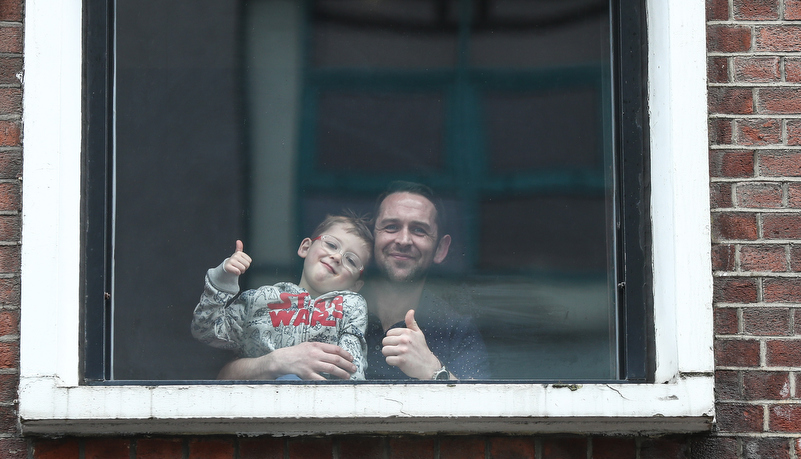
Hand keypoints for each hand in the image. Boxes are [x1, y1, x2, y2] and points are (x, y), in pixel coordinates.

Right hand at [217, 342, 356, 380]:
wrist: (279, 360)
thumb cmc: (294, 353)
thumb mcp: (307, 346)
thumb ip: (319, 348)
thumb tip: (333, 353)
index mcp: (316, 345)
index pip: (335, 349)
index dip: (346, 354)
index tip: (351, 358)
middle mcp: (315, 354)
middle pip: (336, 359)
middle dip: (347, 364)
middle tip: (354, 369)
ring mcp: (311, 364)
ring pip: (332, 369)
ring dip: (342, 373)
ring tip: (348, 376)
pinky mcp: (307, 374)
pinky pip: (321, 379)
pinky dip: (329, 382)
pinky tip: (335, 384)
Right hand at [224, 240, 251, 274]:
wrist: (226, 267)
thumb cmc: (234, 261)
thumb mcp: (238, 255)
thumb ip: (239, 248)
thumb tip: (238, 241)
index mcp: (239, 253)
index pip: (249, 261)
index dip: (246, 264)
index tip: (242, 263)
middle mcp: (235, 256)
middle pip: (247, 265)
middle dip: (244, 268)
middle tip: (239, 267)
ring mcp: (231, 261)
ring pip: (242, 268)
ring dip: (241, 271)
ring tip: (237, 269)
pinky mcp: (228, 267)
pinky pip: (237, 271)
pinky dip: (237, 273)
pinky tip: (234, 271)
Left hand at [381, 309, 441, 379]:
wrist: (428, 366)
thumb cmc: (422, 350)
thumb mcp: (418, 334)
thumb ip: (412, 323)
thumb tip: (410, 311)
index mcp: (407, 332)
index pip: (389, 333)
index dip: (392, 339)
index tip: (399, 343)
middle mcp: (404, 340)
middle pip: (385, 342)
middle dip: (389, 347)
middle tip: (398, 351)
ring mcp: (403, 351)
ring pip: (385, 350)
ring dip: (389, 355)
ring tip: (398, 356)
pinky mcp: (401, 361)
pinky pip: (388, 360)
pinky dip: (392, 362)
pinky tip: (399, 362)